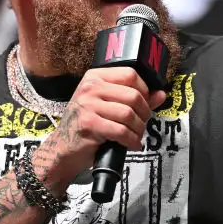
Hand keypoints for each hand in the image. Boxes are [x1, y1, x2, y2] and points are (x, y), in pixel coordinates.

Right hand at [32, 67, 166, 192]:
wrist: (62, 149)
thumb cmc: (86, 126)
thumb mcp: (107, 106)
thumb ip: (134, 98)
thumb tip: (160, 94)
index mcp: (95, 77)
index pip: (130, 74)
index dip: (144, 91)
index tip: (145, 104)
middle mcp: (90, 87)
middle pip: (133, 95)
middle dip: (144, 114)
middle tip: (141, 124)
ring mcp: (88, 105)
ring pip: (129, 114)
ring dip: (139, 129)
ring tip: (135, 135)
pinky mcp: (89, 124)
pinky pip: (121, 131)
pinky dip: (132, 140)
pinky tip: (132, 145)